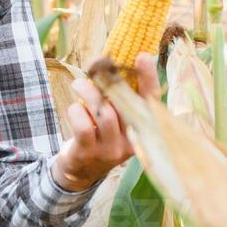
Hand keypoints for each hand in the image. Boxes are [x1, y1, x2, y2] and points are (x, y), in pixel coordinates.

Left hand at [52, 52, 160, 191]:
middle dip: (111, 80)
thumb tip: (107, 60)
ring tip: (79, 84)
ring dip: (89, 93)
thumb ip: (115, 93)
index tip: (142, 55)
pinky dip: (76, 111)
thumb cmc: (99, 132)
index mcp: (142, 127)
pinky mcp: (89, 153)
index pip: (151, 100)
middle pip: (127, 104)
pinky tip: (74, 108)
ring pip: (105, 113)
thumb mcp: (114, 115)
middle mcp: (131, 139)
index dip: (148, 78)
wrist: (81, 170)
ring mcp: (111, 149)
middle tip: (98, 63)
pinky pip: (84, 126)